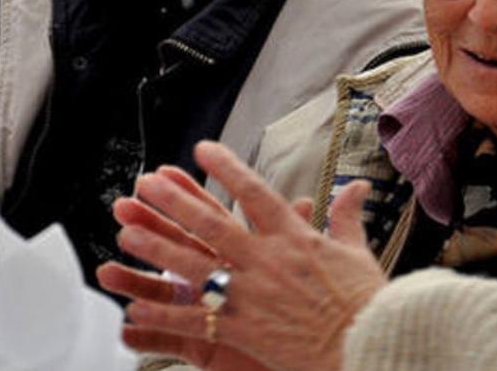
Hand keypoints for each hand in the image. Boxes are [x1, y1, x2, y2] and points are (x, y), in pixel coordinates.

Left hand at [108, 141, 386, 370]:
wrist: (369, 346)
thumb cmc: (366, 303)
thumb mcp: (358, 253)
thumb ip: (347, 217)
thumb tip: (360, 185)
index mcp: (296, 238)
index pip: (255, 194)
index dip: (227, 169)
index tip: (202, 150)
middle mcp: (269, 260)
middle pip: (213, 224)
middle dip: (176, 201)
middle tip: (147, 183)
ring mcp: (253, 295)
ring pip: (195, 265)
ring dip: (158, 248)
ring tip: (127, 231)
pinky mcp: (244, 330)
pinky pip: (196, 320)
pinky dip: (165, 314)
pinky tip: (135, 309)